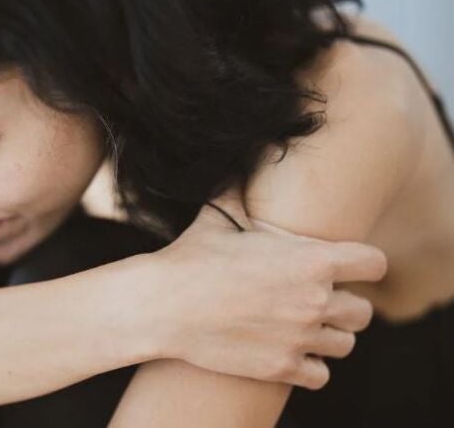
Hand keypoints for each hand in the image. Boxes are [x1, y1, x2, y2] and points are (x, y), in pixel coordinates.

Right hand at [139, 194, 385, 389]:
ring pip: (344, 344)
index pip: (374, 264)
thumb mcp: (218, 216)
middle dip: (344, 305)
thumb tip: (241, 159)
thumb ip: (240, 190)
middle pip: (363, 311)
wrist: (162, 305)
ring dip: (327, 335)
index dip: (362, 264)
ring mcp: (300, 338)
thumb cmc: (189, 257)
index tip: (345, 267)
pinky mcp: (281, 367)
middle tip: (315, 300)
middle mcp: (315, 301)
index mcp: (311, 260)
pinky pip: (321, 375)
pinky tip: (289, 352)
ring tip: (302, 327)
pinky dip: (309, 366)